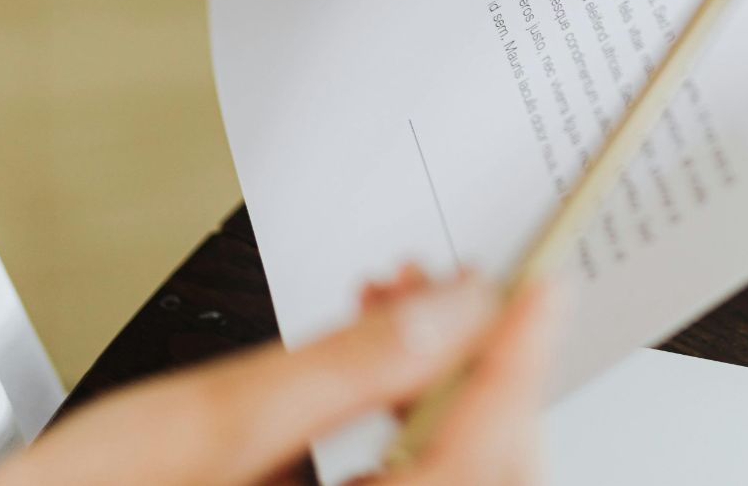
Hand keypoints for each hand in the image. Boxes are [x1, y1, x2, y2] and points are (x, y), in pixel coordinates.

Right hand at [0, 274, 555, 485]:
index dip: (522, 357)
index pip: (480, 449)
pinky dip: (405, 427)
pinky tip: (370, 373)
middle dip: (483, 369)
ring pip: (452, 481)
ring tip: (393, 306)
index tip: (546, 283)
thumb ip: (344, 365)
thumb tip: (453, 305)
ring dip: (444, 392)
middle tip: (444, 281)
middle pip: (486, 470)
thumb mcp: (201, 423)